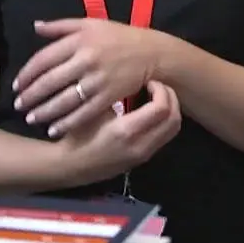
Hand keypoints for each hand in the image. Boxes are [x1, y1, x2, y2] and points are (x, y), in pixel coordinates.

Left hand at [12, 18, 167, 136]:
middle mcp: (86, 60)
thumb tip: (35, 26)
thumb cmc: (119, 37)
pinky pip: (84, 113)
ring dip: (45, 112)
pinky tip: (55, 129)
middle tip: (18, 106)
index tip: (16, 85)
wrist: (152, 53)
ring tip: (31, 119)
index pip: (44, 59)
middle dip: (31, 96)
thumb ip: (61, 26)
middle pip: (50, 81)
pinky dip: (67, 123)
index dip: (27, 73)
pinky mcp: (109, 97)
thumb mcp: (91, 24)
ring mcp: (98, 80)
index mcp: (79, 41)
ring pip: (64, 100)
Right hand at [56, 80, 183, 184]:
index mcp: (127, 131)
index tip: (148, 81)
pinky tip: (149, 112)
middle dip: (170, 99)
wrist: (69, 165)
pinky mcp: (142, 158)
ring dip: (170, 111)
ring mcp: (143, 155)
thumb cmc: (77, 134)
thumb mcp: (92, 109)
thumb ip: (114, 95)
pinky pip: (163, 137)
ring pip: (172, 130)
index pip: (161, 108)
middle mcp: (141, 145)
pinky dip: (163, 122)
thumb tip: (132, 77)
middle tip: (157, 86)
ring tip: (155, 97)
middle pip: (174, 120)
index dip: (161, 90)